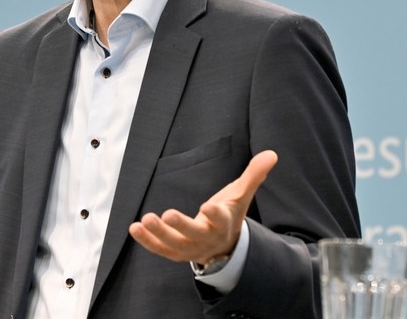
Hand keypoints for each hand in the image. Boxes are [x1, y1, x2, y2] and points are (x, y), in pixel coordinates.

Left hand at [128, 150, 277, 264]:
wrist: (224, 246)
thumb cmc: (230, 214)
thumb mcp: (242, 194)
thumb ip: (254, 175)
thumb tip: (272, 154)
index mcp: (224, 223)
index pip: (221, 219)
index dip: (216, 214)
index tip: (209, 206)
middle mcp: (207, 238)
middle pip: (194, 234)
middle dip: (181, 226)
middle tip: (168, 213)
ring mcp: (190, 248)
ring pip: (174, 245)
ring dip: (159, 234)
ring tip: (145, 219)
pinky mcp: (175, 252)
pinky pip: (160, 249)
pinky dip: (147, 241)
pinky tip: (134, 228)